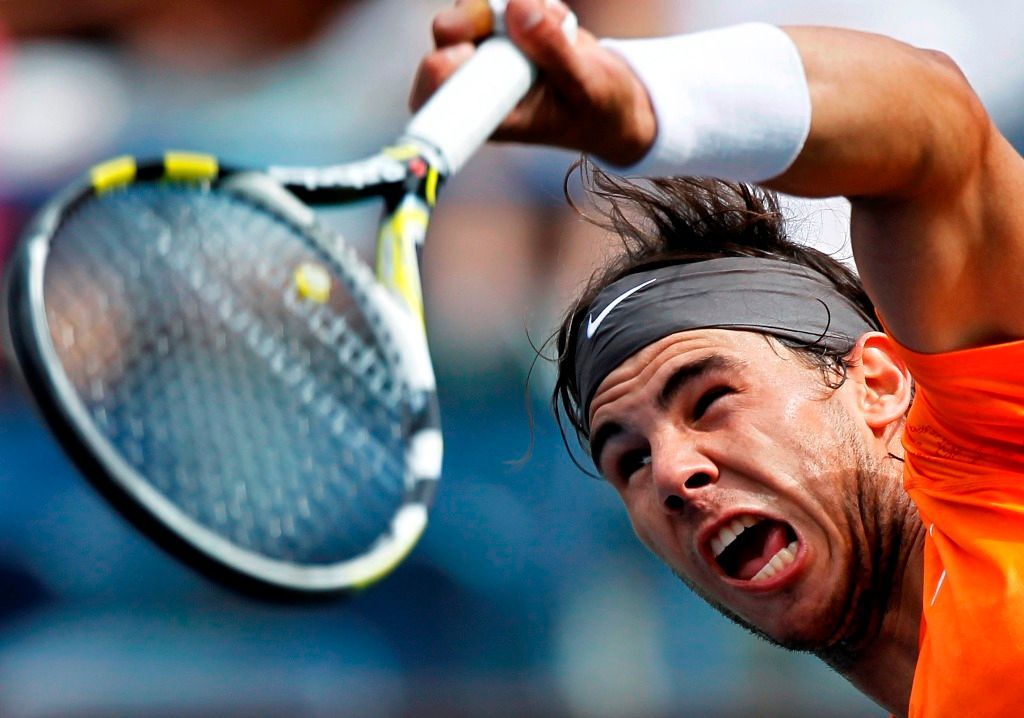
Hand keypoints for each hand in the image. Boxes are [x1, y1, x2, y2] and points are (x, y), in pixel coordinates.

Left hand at [409, 0, 656, 166]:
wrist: (612, 101)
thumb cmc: (596, 109)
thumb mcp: (585, 85)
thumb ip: (552, 50)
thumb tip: (516, 7)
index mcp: (488, 115)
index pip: (436, 92)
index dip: (443, 64)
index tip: (470, 51)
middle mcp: (479, 84)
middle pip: (447, 34)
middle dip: (477, 16)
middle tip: (516, 14)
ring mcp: (487, 53)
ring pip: (471, 8)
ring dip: (508, 5)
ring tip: (554, 23)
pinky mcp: (500, 30)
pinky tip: (551, 17)